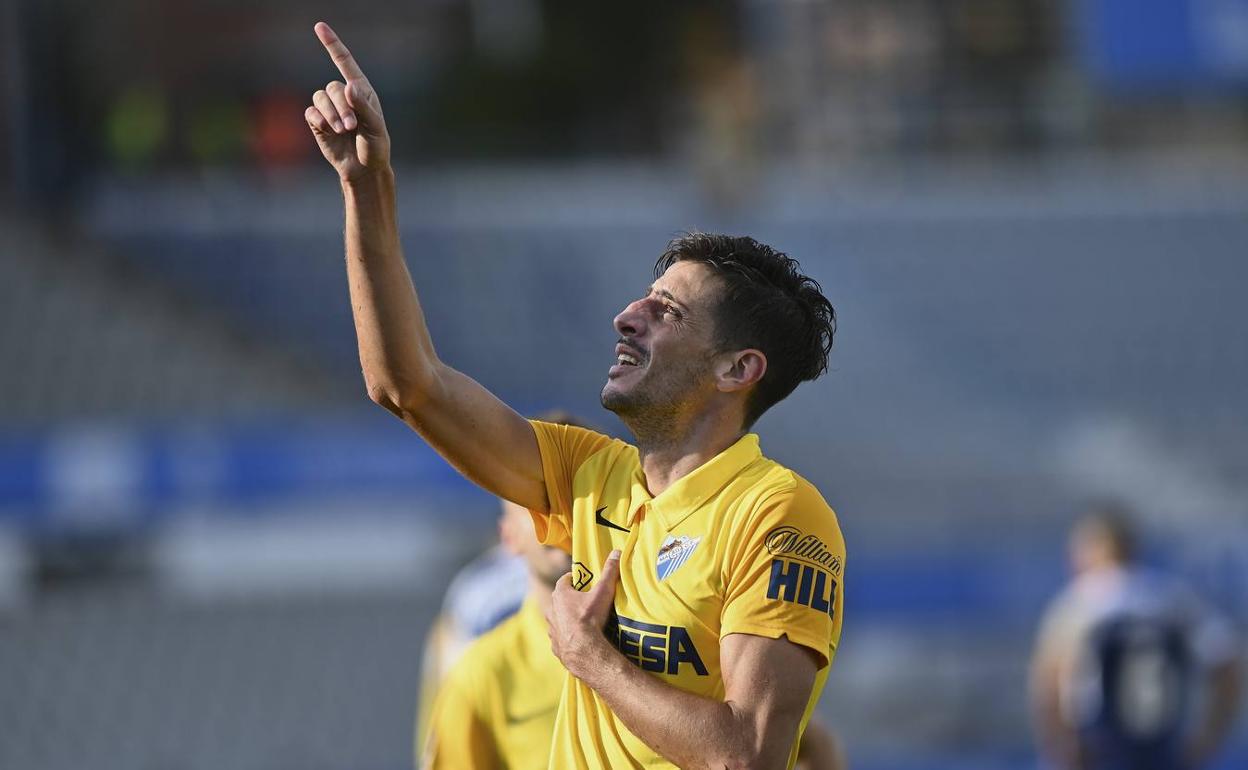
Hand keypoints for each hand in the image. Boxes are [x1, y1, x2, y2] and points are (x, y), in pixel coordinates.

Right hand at [306, 22, 389, 182]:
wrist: (364, 169)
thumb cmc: (375, 146)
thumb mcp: (375, 127)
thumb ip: (363, 106)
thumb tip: (348, 85)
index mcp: (361, 90)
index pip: (344, 61)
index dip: (332, 44)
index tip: (319, 27)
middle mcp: (343, 95)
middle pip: (332, 87)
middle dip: (341, 107)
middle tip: (351, 126)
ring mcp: (329, 108)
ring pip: (320, 98)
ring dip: (331, 114)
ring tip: (343, 130)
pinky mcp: (318, 122)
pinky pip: (311, 113)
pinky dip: (320, 121)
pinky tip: (329, 131)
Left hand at [547, 550, 620, 681]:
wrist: (583, 650)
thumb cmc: (590, 618)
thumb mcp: (603, 592)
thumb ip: (609, 571)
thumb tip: (617, 552)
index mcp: (560, 594)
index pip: (565, 580)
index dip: (574, 579)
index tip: (584, 582)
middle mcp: (551, 609)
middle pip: (560, 599)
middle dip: (570, 599)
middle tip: (585, 601)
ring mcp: (551, 628)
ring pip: (557, 618)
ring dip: (566, 618)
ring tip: (581, 621)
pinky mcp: (554, 644)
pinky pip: (559, 637)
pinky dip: (566, 636)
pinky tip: (577, 639)